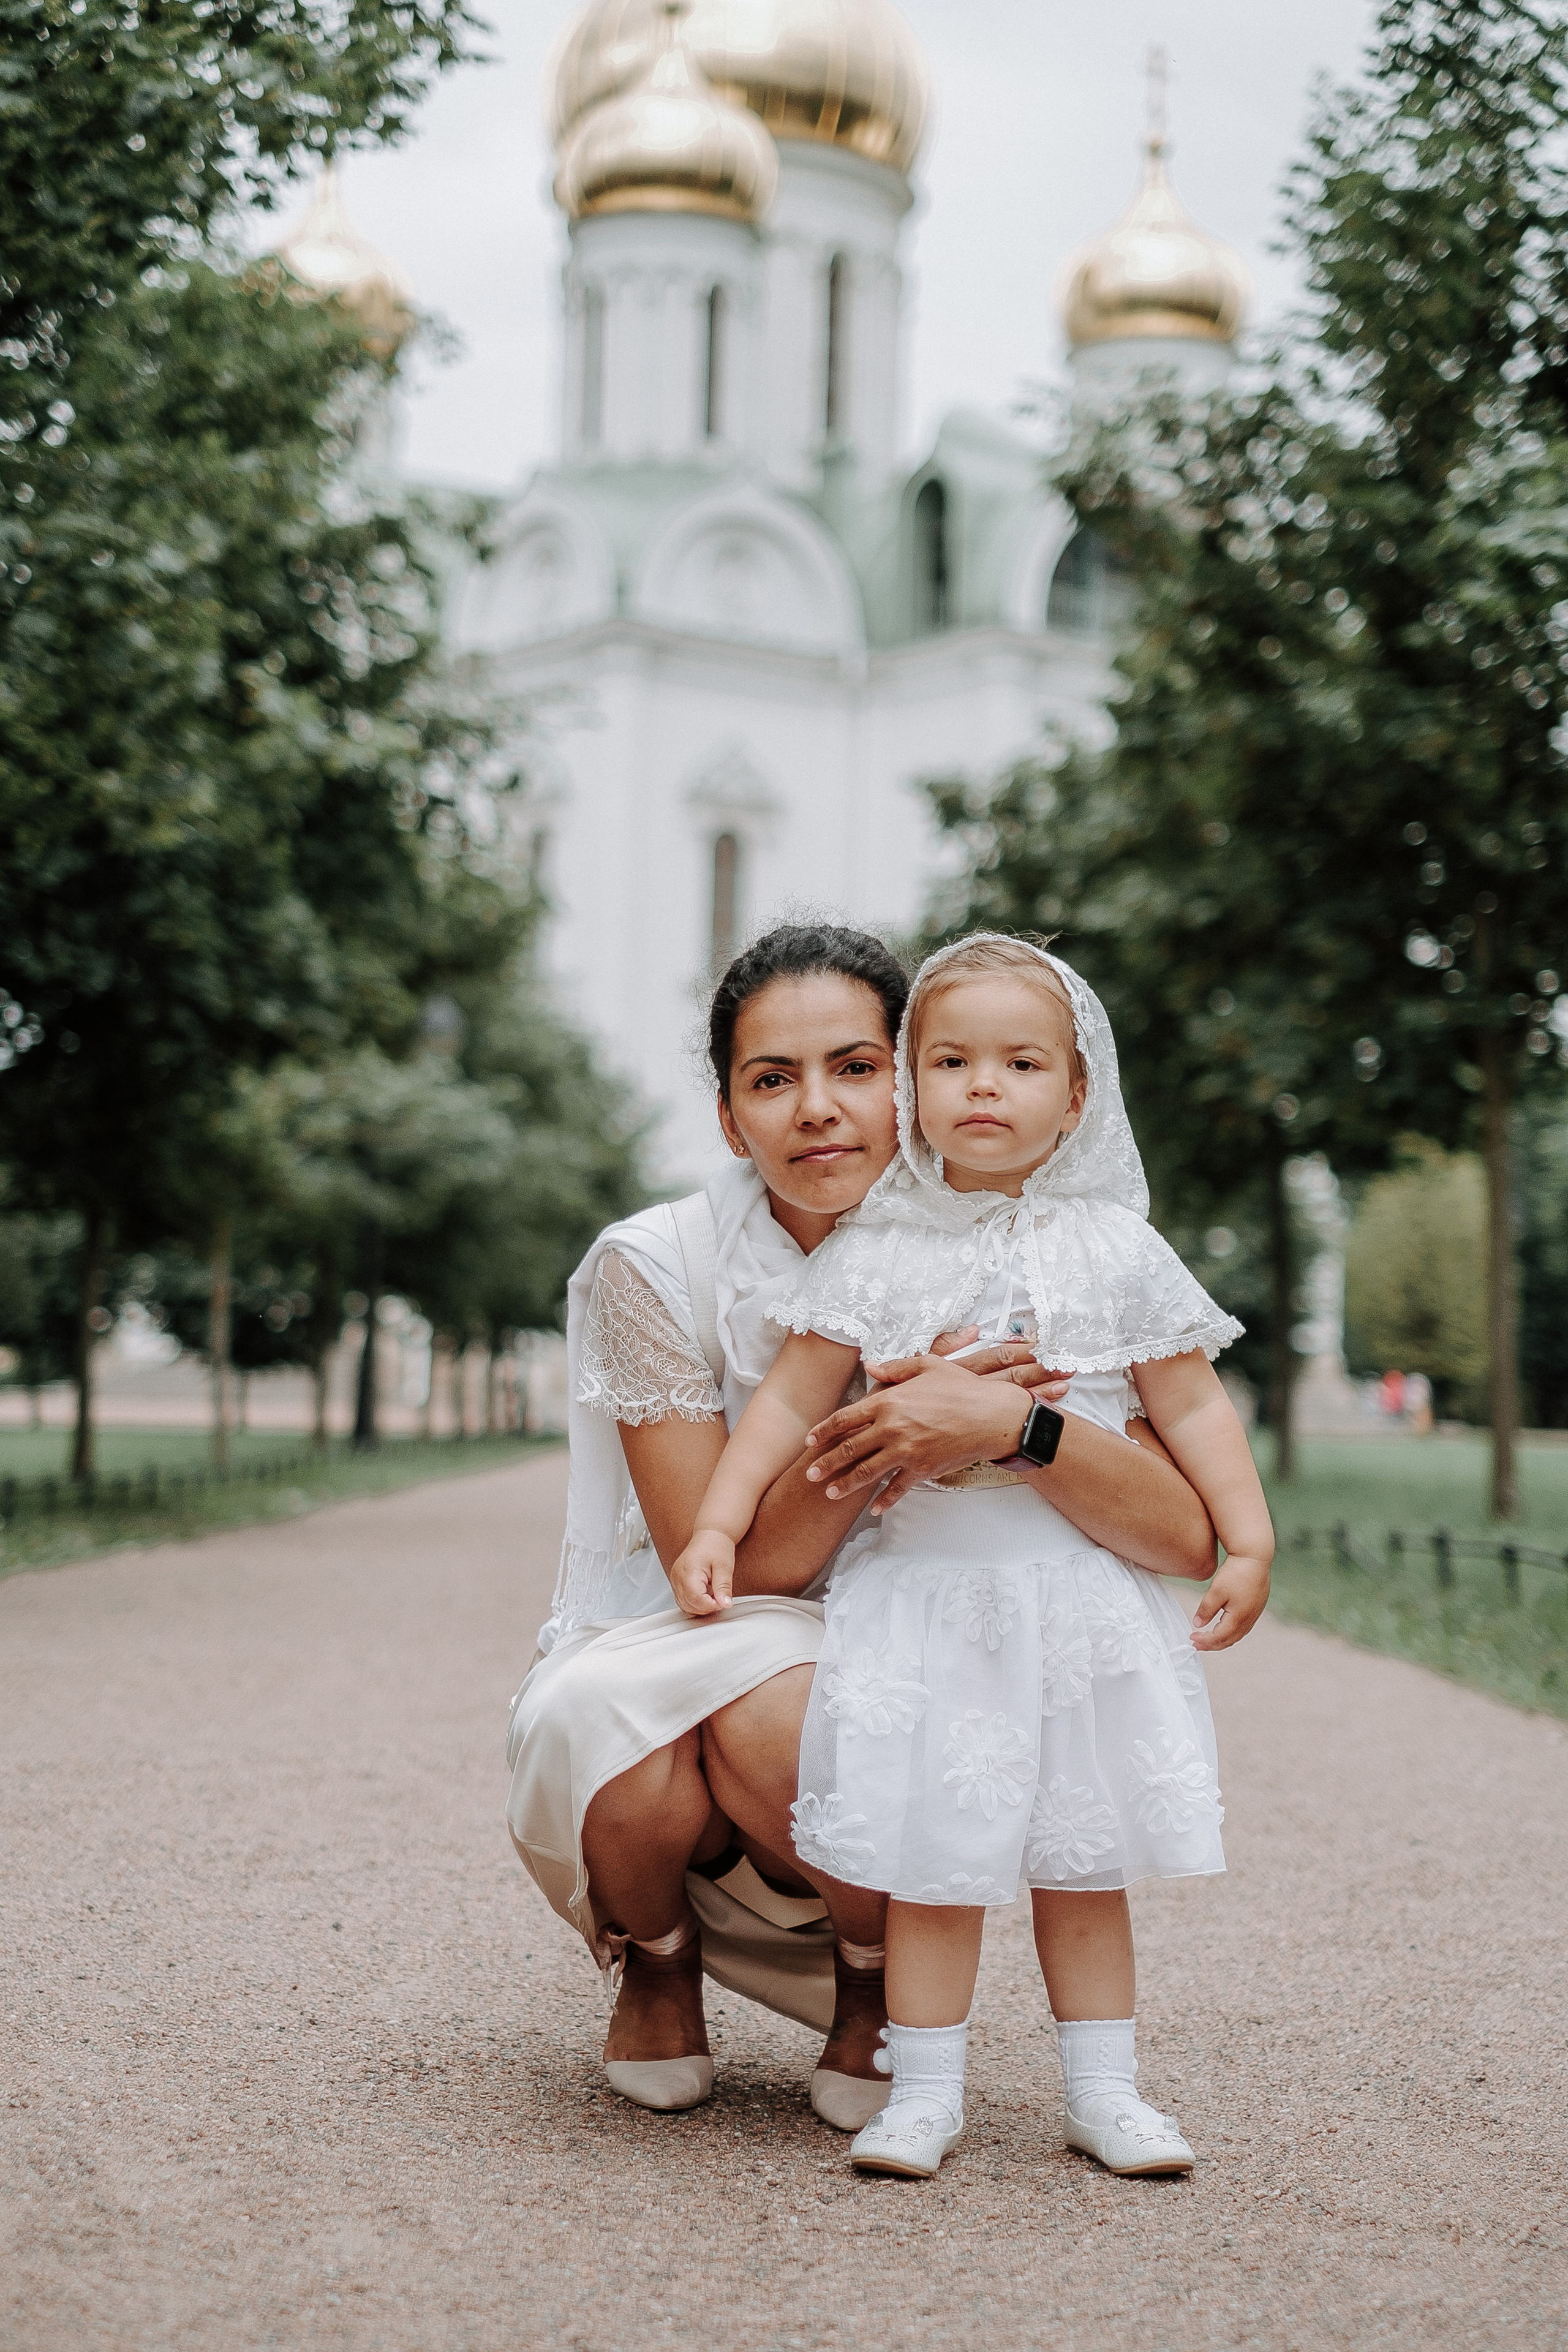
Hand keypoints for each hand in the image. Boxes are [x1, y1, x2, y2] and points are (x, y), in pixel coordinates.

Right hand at [669, 1530, 735, 1617]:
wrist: (710, 1535)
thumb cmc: (716, 1546)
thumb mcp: (725, 1566)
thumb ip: (723, 1587)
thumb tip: (725, 1604)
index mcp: (688, 1571)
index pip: (695, 1599)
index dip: (710, 1605)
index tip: (722, 1601)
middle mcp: (678, 1576)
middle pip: (688, 1605)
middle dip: (706, 1607)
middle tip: (720, 1598)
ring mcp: (675, 1579)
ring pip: (684, 1605)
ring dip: (700, 1607)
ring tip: (713, 1596)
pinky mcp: (677, 1582)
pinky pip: (683, 1600)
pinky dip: (694, 1603)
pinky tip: (706, 1596)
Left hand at [804, 1351, 1071, 1515]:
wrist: (993, 1415)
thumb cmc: (962, 1387)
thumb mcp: (927, 1366)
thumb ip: (894, 1368)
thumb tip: (869, 1367)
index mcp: (888, 1401)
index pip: (845, 1419)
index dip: (823, 1430)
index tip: (809, 1441)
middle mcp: (891, 1428)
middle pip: (849, 1449)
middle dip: (825, 1464)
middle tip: (809, 1474)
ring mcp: (905, 1452)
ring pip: (866, 1472)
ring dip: (845, 1484)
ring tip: (829, 1493)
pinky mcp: (922, 1470)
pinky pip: (897, 1488)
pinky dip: (884, 1500)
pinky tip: (873, 1509)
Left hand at [1191, 1555, 1269, 1650]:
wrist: (1254, 1556)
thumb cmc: (1236, 1572)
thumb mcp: (1216, 1591)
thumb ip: (1206, 1610)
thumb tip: (1197, 1624)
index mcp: (1239, 1618)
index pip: (1219, 1638)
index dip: (1205, 1641)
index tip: (1191, 1638)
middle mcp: (1249, 1619)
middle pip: (1229, 1640)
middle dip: (1212, 1644)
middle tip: (1197, 1644)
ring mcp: (1255, 1613)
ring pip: (1237, 1634)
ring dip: (1222, 1639)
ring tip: (1208, 1638)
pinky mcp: (1256, 1606)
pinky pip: (1243, 1626)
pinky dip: (1231, 1631)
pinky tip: (1224, 1627)